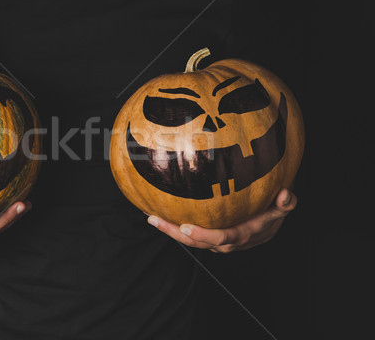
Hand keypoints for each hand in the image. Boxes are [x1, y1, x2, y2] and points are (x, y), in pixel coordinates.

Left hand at [147, 188, 296, 252]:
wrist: (270, 224)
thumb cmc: (273, 211)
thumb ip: (286, 203)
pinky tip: (157, 211)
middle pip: (196, 242)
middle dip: (174, 233)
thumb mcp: (282, 206)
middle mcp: (224, 242)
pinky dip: (173, 224)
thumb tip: (286, 194)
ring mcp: (214, 240)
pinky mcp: (208, 235)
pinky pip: (188, 232)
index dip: (203, 235)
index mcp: (241, 235)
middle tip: (155, 219)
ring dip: (169, 229)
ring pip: (189, 239)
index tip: (185, 227)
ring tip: (149, 216)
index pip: (220, 238)